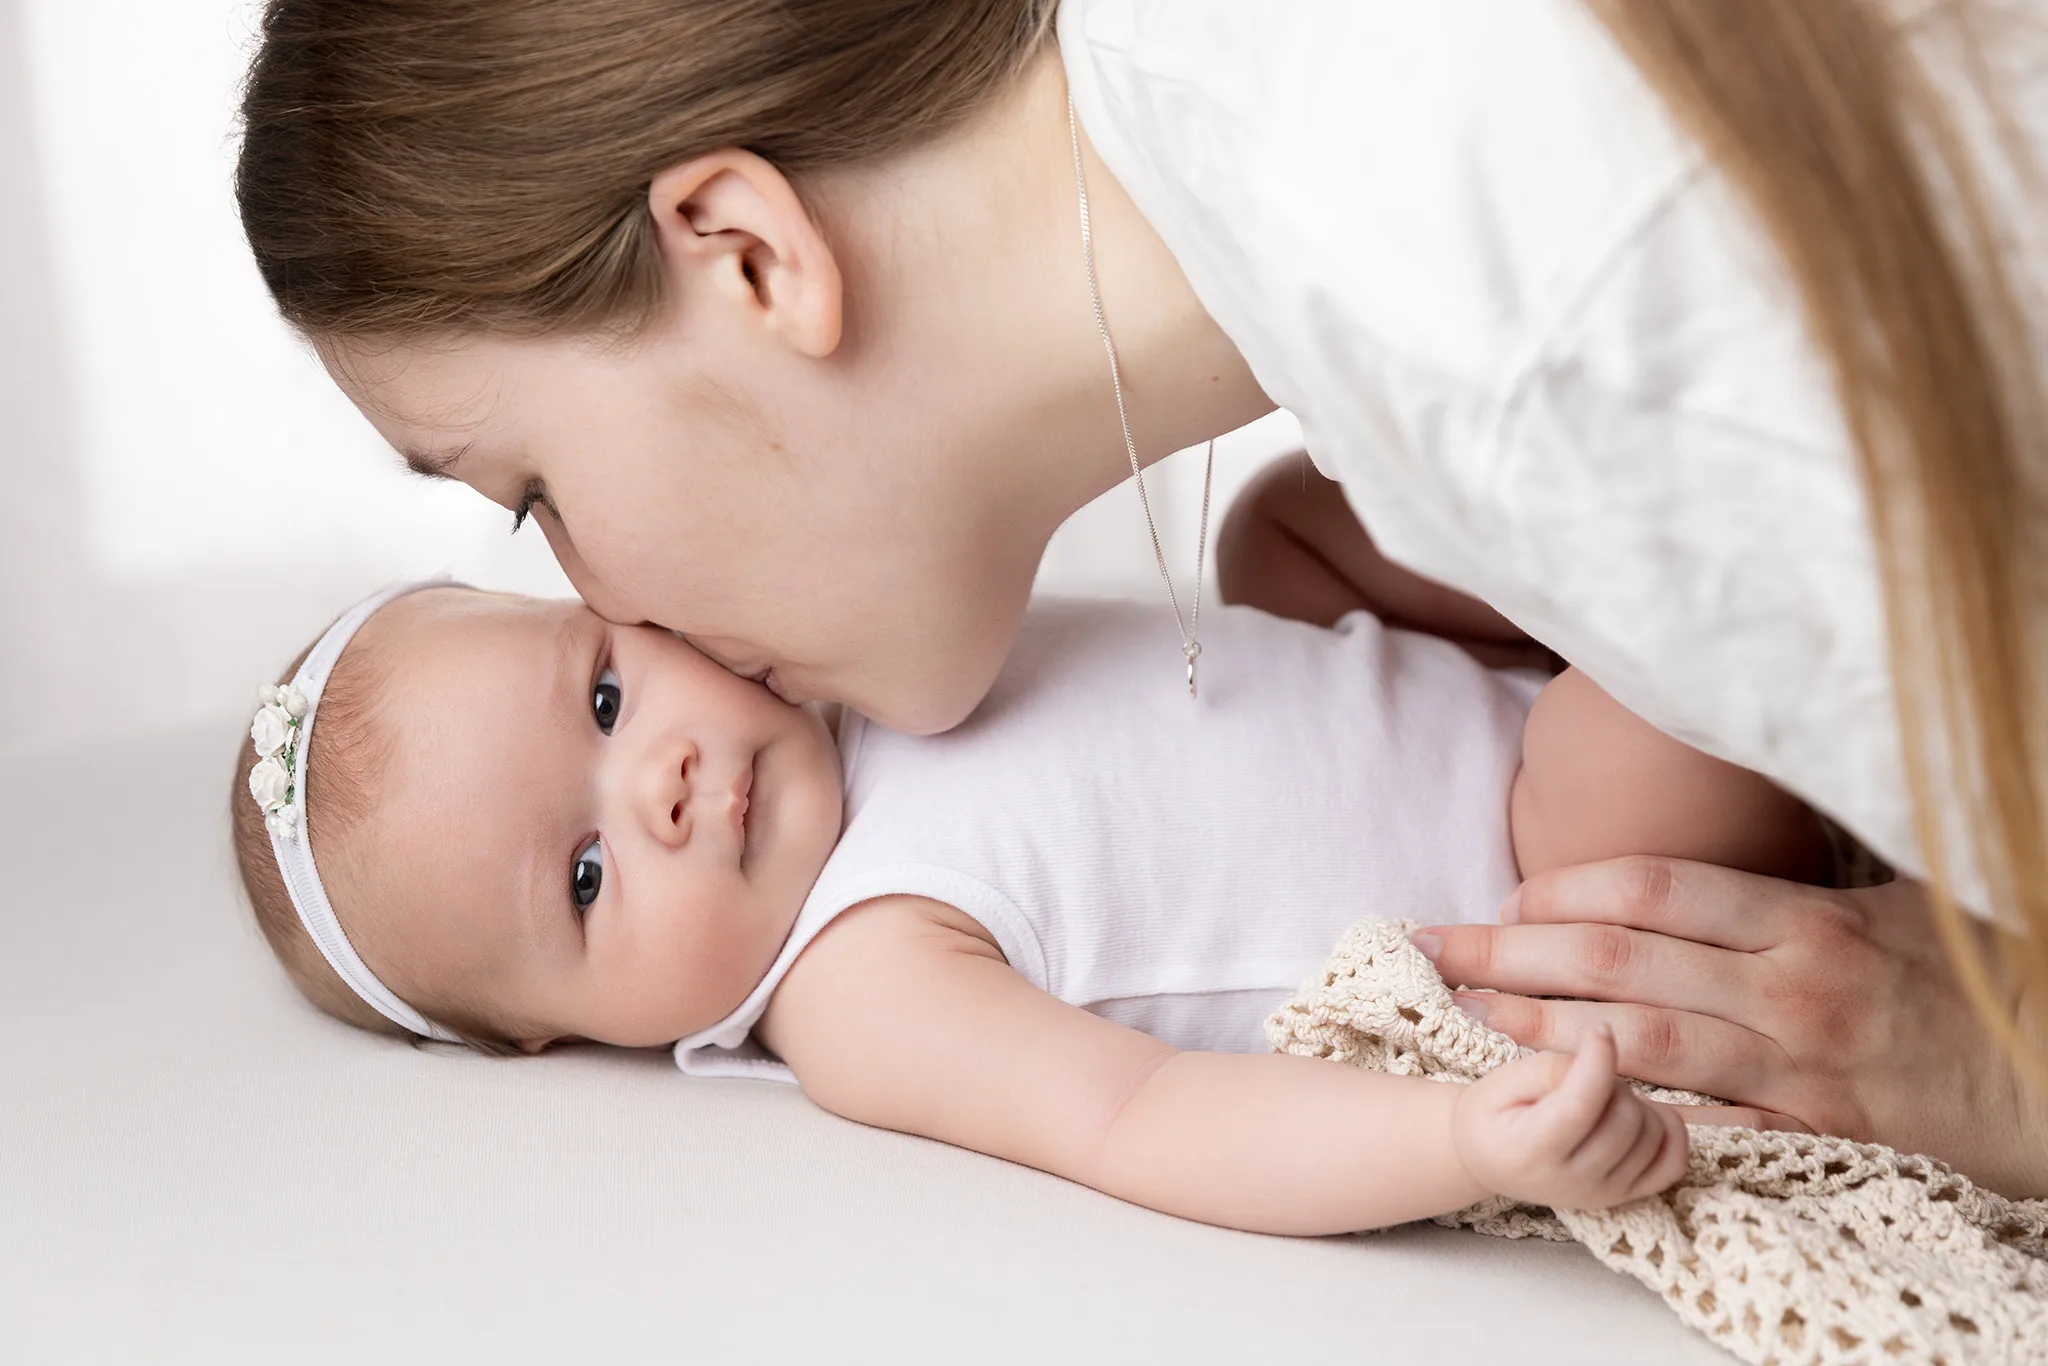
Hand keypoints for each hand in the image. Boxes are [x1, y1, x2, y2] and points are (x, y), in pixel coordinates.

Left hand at [1419, 858, 2047, 1196]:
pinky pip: (1695, 1128)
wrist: (2047, 1074)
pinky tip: (1553, 1102)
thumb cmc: (1961, 976)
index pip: (1650, 890)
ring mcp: (1791, 1072)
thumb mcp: (1883, 902)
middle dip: (1513, 951)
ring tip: (1469, 1013)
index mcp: (1801, 920)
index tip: (1506, 893)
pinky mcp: (1803, 1136)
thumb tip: (1687, 853)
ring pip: (1635, 1046)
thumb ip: (1781, 884)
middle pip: (1618, 962)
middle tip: (1437, 946)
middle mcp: (1786, 991)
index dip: (1562, 890)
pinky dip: (1619, 1113)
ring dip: (1539, 1028)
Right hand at [1452, 1026, 1690, 1207]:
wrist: (1486, 1160)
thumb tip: (1600, 1063)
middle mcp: (1572, 1180)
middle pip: (1623, 1117)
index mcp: (1531, 1150)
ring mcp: (1602, 1193)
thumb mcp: (1503, 1081)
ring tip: (1602, 1097)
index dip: (1599, 1060)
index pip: (1582, 1103)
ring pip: (1652, 1134)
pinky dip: (1669, 1131)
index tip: (1599, 1030)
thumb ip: (1549, 1069)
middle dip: (1611, 1081)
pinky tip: (1642, 1114)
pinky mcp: (1625, 1196)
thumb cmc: (1492, 1114)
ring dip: (1634, 1103)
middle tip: (1584, 1074)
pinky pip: (1673, 1163)